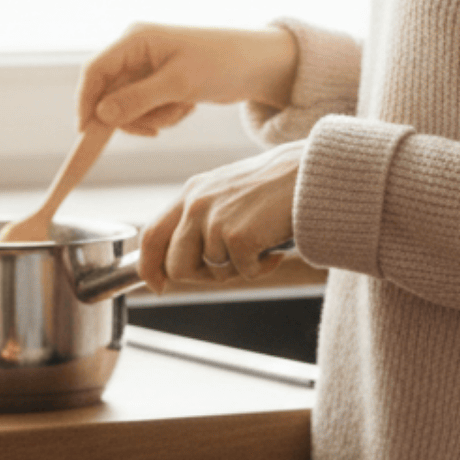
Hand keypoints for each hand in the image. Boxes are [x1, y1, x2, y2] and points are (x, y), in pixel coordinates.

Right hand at [77, 23, 297, 135]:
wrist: (255, 66)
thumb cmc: (219, 64)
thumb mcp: (177, 84)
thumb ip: (137, 100)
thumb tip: (101, 116)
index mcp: (135, 40)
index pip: (94, 71)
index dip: (86, 101)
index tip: (86, 131)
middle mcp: (136, 52)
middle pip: (109, 94)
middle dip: (133, 116)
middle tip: (155, 129)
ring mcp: (147, 69)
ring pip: (130, 107)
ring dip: (154, 118)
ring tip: (182, 109)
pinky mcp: (160, 84)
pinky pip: (148, 110)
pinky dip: (166, 116)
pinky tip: (188, 106)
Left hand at [140, 141, 300, 291]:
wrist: (310, 174)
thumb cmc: (275, 188)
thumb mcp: (227, 194)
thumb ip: (201, 219)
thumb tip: (180, 261)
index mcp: (192, 193)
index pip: (152, 235)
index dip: (150, 268)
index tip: (157, 285)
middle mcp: (197, 204)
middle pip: (176, 265)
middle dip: (201, 277)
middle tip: (230, 267)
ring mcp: (216, 220)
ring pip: (213, 273)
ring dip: (238, 269)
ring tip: (260, 246)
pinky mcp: (238, 236)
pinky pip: (243, 273)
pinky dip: (262, 268)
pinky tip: (274, 247)